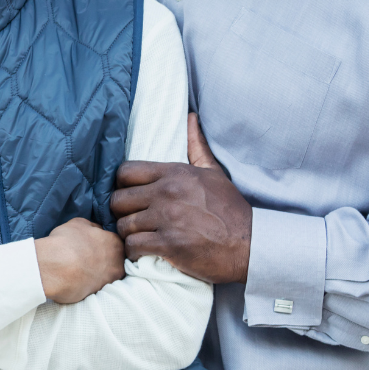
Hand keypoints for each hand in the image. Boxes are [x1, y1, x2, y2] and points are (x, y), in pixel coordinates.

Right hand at [34, 218, 125, 302]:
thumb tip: (97, 230)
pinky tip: (77, 279)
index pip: (115, 242)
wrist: (55, 268)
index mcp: (115, 243)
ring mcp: (110, 280)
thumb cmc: (66, 241)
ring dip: (97, 272)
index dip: (102, 243)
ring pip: (107, 275)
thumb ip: (93, 227)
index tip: (91, 245)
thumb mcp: (79, 223)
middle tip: (86, 257)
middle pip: (114, 260)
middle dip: (103, 258)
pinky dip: (89, 283)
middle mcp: (118, 263)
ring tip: (81, 269)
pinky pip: (96, 286)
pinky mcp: (99, 294)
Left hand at [111, 114, 251, 283]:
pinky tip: (143, 251)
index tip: (130, 195)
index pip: (125, 171)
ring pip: (123, 225)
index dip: (122, 184)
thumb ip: (197, 146)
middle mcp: (167, 193)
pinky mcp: (169, 244)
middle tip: (132, 218)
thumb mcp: (214, 172)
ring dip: (128, 233)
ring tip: (138, 236)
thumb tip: (190, 117)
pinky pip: (132, 246)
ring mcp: (167, 219)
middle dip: (121, 211)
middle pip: (118, 200)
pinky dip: (133, 252)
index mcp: (174, 173)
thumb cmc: (230, 209)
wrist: (250, 244)